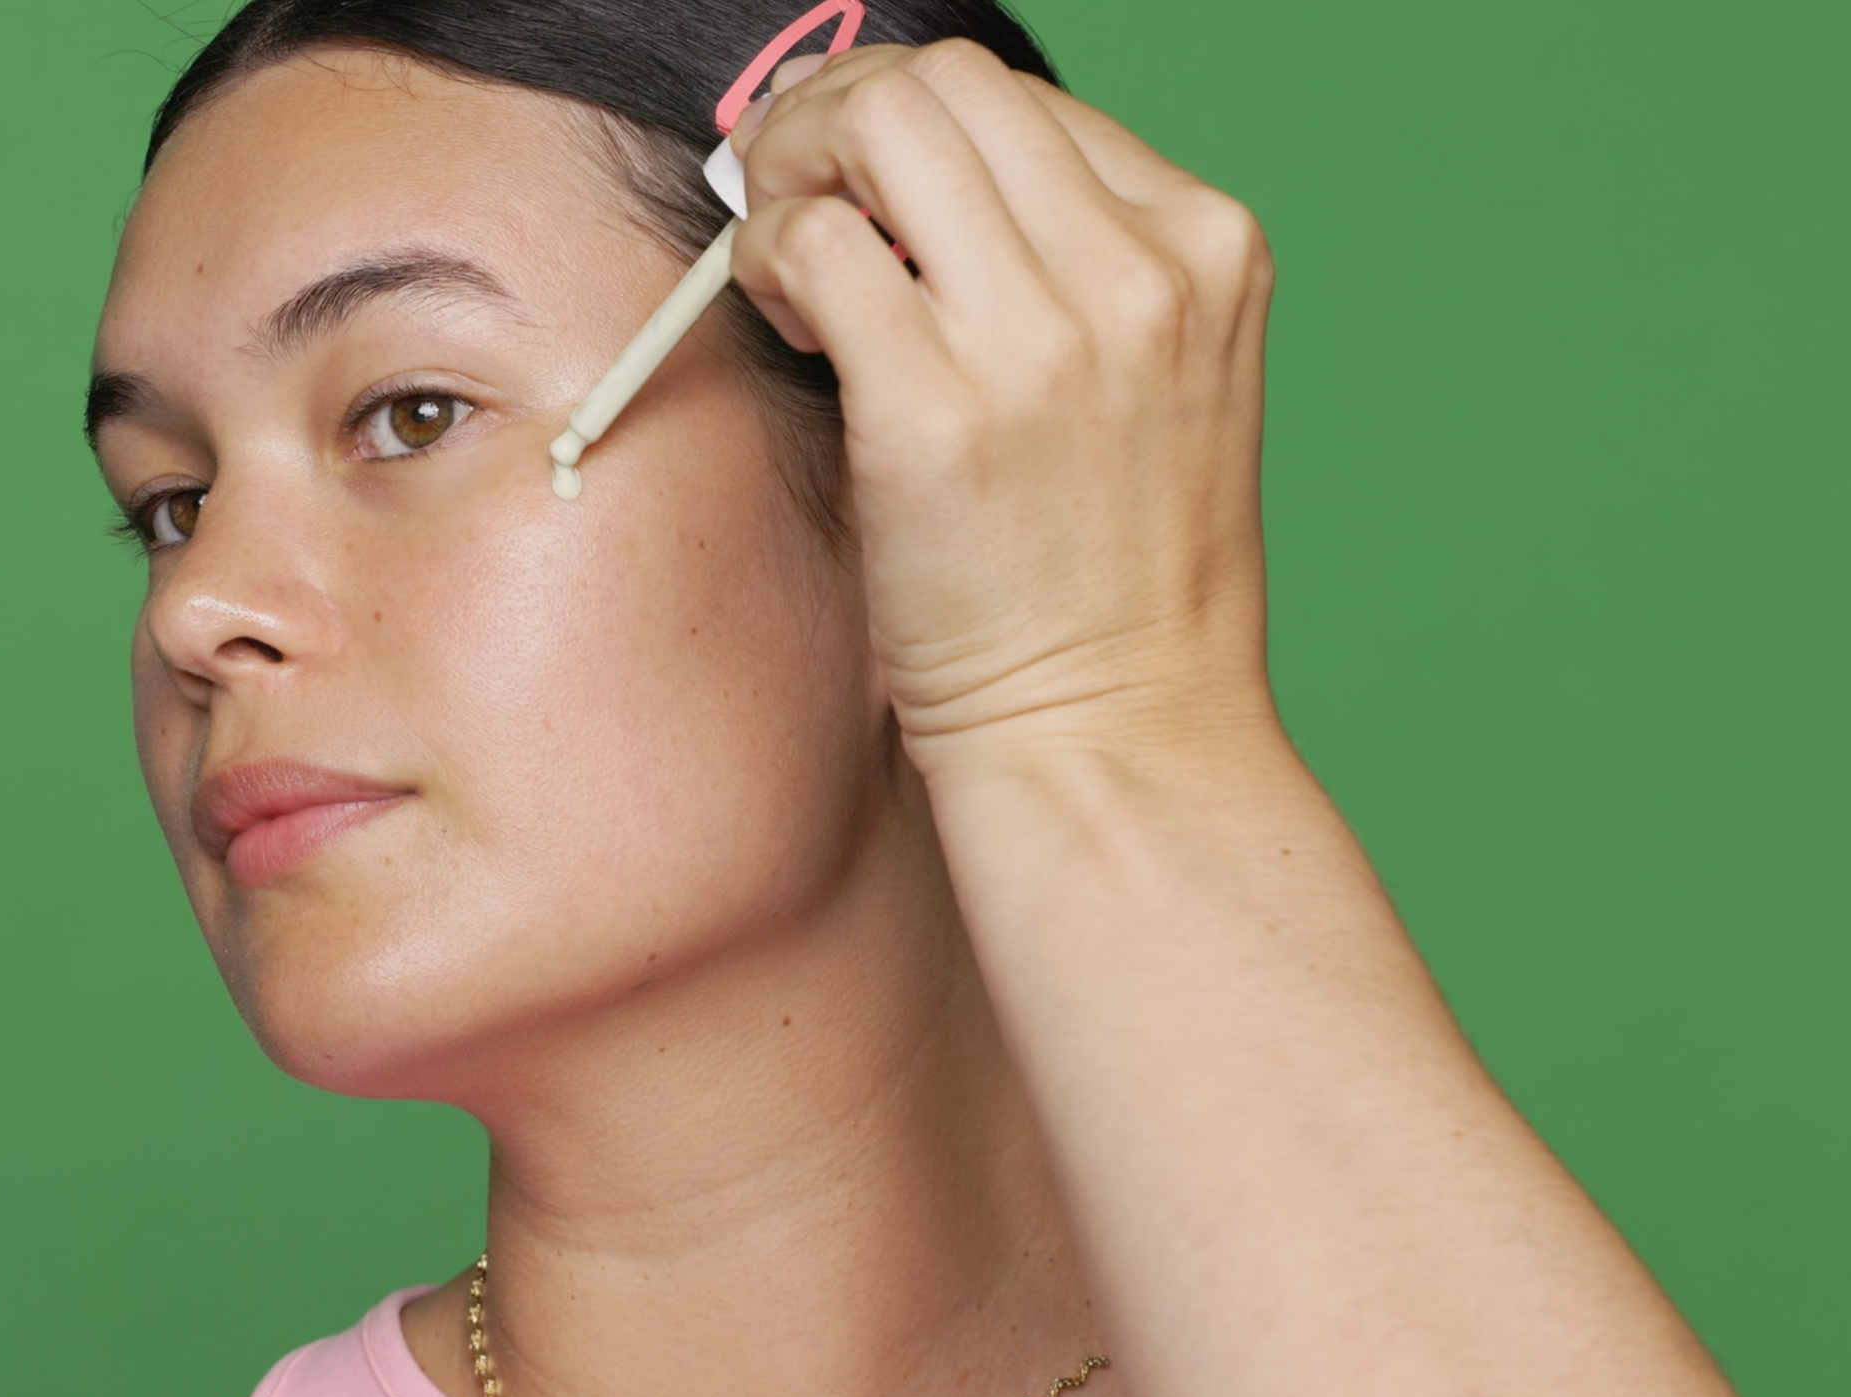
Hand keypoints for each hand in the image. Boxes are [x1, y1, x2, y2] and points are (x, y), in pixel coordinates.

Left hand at [727, 43, 1279, 773]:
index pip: (1027, 99)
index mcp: (1208, 248)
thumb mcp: (1158, 381)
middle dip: (840, 112)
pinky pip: (813, 241)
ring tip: (784, 248)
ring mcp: (1043, 337)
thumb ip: (1072, 267)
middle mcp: (1139, 271)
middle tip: (791, 183)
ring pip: (878, 125)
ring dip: (795, 163)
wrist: (1117, 735)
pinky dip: (767, 251)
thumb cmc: (1115, 579)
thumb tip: (913, 180)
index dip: (918, 124)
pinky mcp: (935, 410)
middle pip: (947, 82)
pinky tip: (785, 318)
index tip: (860, 180)